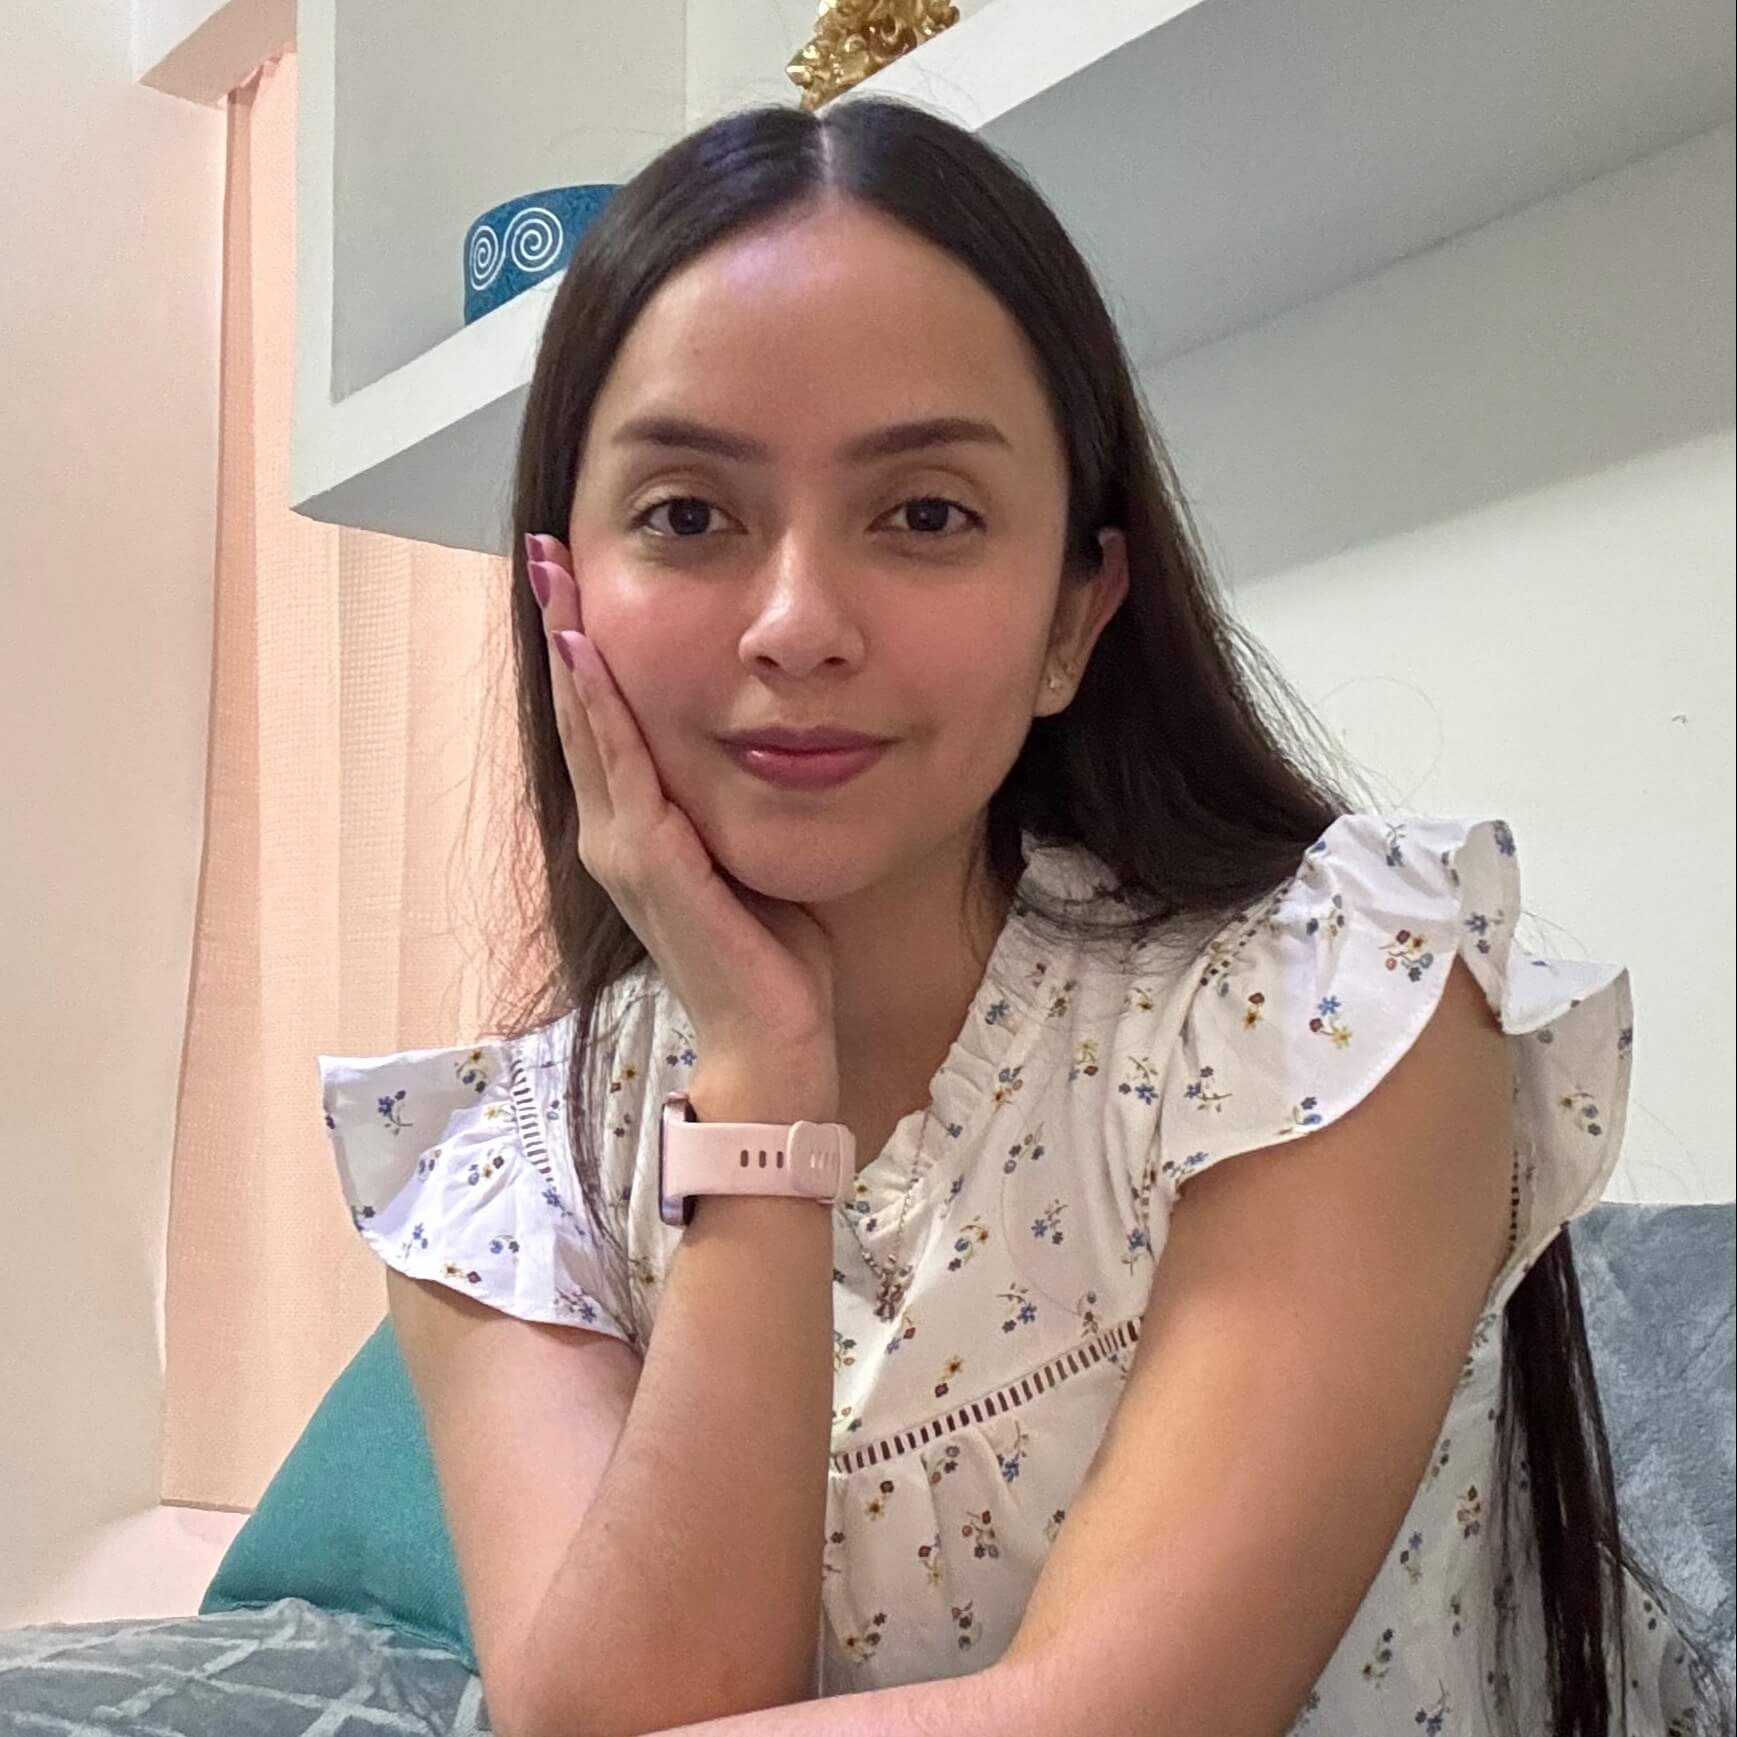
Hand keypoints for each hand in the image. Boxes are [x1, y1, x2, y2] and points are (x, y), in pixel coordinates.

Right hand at [524, 533, 839, 1106]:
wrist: (773, 1045)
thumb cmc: (773, 960)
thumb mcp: (749, 855)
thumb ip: (732, 807)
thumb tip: (763, 746)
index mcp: (638, 833)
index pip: (605, 724)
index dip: (585, 652)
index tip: (574, 580)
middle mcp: (615, 836)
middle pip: (581, 713)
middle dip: (564, 628)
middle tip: (545, 550)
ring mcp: (626, 850)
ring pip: (590, 729)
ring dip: (571, 648)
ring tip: (553, 575)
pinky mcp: (652, 863)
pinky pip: (622, 769)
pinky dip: (601, 707)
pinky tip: (587, 652)